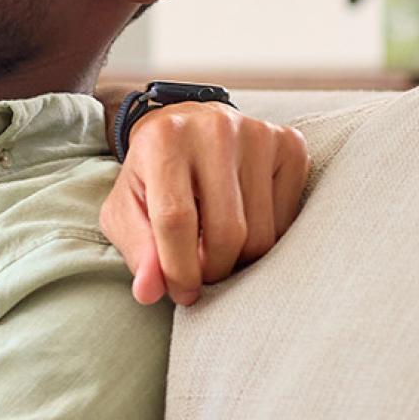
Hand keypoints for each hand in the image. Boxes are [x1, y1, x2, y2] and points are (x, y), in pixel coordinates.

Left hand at [99, 102, 307, 305]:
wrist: (187, 125)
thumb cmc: (152, 174)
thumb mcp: (127, 207)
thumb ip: (136, 249)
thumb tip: (149, 292)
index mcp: (163, 141)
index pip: (176, 220)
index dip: (179, 268)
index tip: (182, 294)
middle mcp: (214, 130)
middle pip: (226, 231)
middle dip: (214, 269)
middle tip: (202, 275)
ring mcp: (258, 134)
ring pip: (263, 232)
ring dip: (241, 259)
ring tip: (218, 250)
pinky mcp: (291, 145)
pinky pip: (289, 219)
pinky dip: (268, 238)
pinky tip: (245, 224)